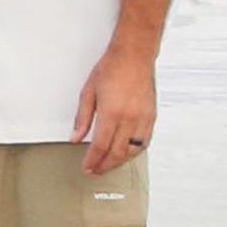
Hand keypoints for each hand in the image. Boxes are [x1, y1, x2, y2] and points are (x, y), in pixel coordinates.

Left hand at [73, 42, 156, 177]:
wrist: (134, 56)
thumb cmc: (111, 69)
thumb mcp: (88, 93)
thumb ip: (82, 118)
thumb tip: (75, 137)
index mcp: (112, 113)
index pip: (100, 146)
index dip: (93, 161)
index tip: (87, 168)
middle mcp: (130, 119)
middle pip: (117, 152)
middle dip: (105, 165)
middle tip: (95, 171)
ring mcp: (143, 118)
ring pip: (133, 150)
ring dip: (120, 161)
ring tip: (108, 164)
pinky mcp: (151, 116)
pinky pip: (145, 141)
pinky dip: (135, 151)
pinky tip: (127, 153)